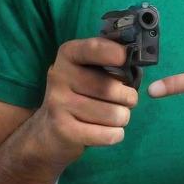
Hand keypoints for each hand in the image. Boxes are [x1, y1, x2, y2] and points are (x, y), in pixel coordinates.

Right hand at [37, 37, 139, 168]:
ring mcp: (59, 104)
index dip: (113, 53)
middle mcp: (59, 77)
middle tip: (127, 100)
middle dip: (129, 97)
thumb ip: (109, 58)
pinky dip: (116, 134)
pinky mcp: (64, 130)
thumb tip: (135, 54)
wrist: (48, 130)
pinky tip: (110, 131)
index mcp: (68, 55)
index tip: (126, 57)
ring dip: (123, 117)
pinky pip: (107, 134)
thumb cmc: (80, 93)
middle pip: (110, 88)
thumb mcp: (88, 69)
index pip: (93, 49)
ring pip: (113, 114)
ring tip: (115, 116)